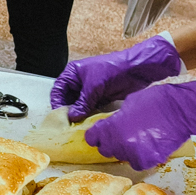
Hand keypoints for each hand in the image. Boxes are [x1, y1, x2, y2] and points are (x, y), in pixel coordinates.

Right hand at [50, 34, 183, 120]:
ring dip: (78, 114)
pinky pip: (89, 108)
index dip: (57, 102)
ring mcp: (89, 90)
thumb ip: (81, 104)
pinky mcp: (99, 97)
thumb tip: (71, 117)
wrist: (138, 69)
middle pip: (67, 99)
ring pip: (78, 105)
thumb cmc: (114, 70)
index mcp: (73, 73)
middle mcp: (79, 81)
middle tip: (68, 124)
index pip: (58, 90)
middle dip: (68, 110)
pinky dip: (88, 114)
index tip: (59, 115)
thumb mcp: (94, 87)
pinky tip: (87, 122)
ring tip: (77, 124)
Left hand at [85, 81, 195, 168]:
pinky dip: (142, 157)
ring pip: (122, 157)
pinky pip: (137, 163)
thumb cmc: (155, 101)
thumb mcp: (128, 105)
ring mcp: (131, 153)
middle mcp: (117, 143)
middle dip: (112, 144)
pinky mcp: (147, 160)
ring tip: (140, 140)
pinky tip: (149, 148)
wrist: (180, 109)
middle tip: (124, 137)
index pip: (92, 138)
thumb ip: (116, 119)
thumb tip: (112, 124)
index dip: (97, 136)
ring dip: (128, 150)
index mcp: (109, 128)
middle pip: (106, 150)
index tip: (101, 135)